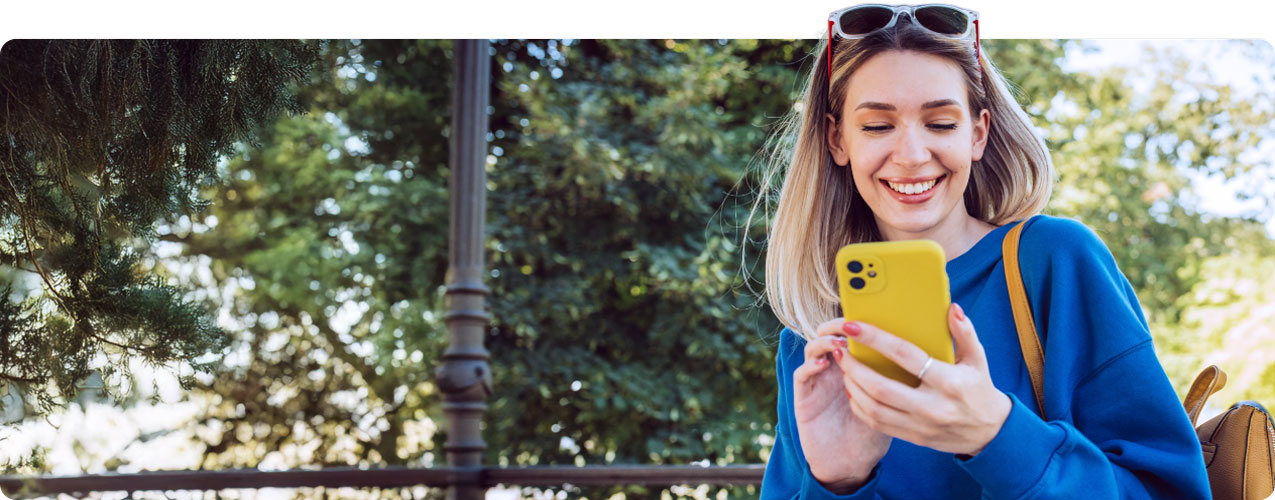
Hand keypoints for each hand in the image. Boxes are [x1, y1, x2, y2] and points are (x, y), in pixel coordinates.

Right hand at [793, 318, 891, 491]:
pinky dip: (811, 365)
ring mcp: (817, 381)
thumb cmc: (875, 430)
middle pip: (830, 335)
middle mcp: (833, 368)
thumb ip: (902, 376)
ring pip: (813, 350)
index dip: (860, 321)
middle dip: (838, 324)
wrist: (850, 462)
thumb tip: (927, 350)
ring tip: (838, 339)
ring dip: (824, 341)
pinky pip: (803, 375)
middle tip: (850, 319)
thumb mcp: (894, 402)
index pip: (853, 334)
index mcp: (856, 365)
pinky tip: (824, 362)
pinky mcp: (804, 396)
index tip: (871, 311)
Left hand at [835, 303, 1010, 455]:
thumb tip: (952, 308)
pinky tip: (853, 389)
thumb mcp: (978, 359)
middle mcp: (933, 407)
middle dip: (853, 367)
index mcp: (948, 382)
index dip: (875, 339)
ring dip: (852, 386)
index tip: (852, 325)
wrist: (990, 433)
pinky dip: (859, 406)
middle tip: (839, 348)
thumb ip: (965, 332)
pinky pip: (876, 423)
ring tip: (843, 366)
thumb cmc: (979, 389)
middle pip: (881, 387)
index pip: (905, 356)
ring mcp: (920, 425)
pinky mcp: (912, 437)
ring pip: (874, 408)